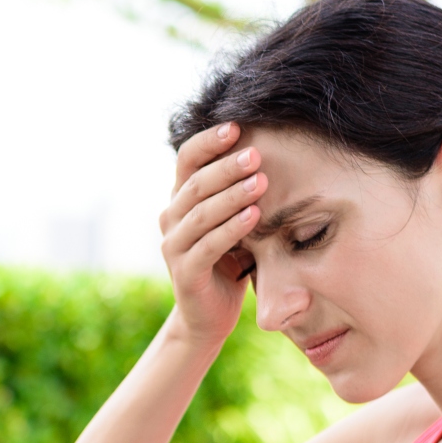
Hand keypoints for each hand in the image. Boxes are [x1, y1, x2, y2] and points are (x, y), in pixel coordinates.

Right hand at [160, 123, 265, 349]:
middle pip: (195, 184)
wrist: (209, 315)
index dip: (208, 141)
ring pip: (201, 213)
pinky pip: (207, 246)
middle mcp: (171, 219)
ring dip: (232, 195)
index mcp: (180, 200)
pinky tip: (254, 216)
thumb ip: (239, 193)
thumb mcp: (233, 221)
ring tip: (261, 182)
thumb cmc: (228, 261)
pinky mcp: (185, 273)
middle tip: (256, 154)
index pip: (187, 160)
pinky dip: (231, 229)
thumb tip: (271, 147)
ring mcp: (174, 247)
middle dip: (226, 167)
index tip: (237, 126)